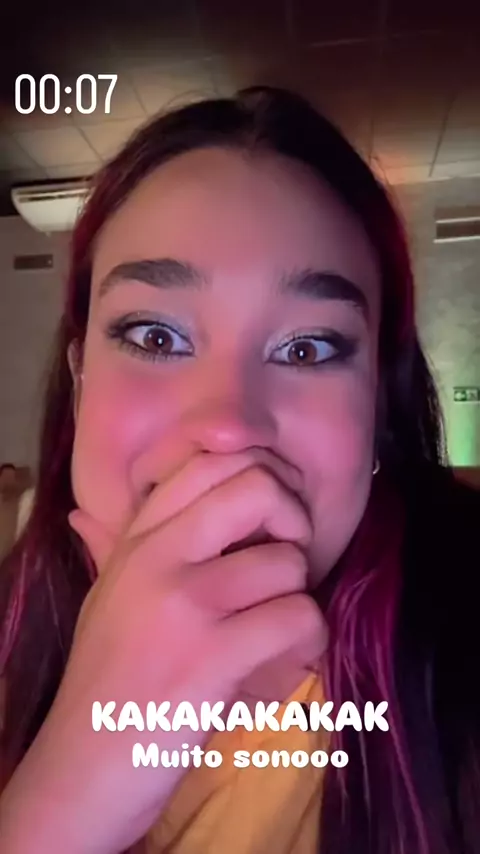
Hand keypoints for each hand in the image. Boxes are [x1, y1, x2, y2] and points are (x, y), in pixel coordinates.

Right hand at [0, 451, 326, 853]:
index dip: (259, 478)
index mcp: (137, 538)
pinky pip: (298, 619)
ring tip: (274, 631)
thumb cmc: (106, 677)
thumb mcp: (107, 595)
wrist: (84, 764)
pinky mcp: (211, 657)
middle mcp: (157, 556)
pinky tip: (282, 661)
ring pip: (288, 563)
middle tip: (284, 567)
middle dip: (293, 522)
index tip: (269, 521)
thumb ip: (117, 545)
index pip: (209, 462)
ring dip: (298, 601)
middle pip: (257, 488)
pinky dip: (306, 644)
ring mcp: (183, 604)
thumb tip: (85, 511)